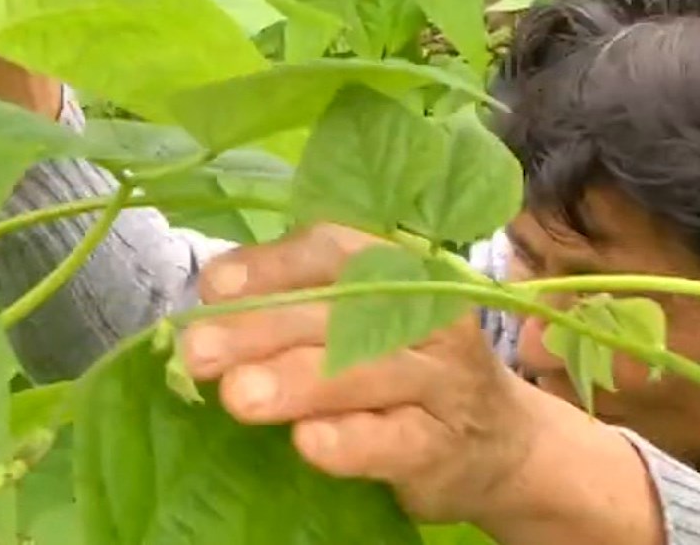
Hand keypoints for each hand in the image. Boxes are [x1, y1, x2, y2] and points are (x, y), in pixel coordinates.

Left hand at [180, 225, 663, 543]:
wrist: (500, 445)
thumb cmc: (406, 371)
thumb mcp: (363, 323)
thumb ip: (298, 302)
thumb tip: (210, 294)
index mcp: (402, 271)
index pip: (339, 249)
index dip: (275, 264)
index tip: (215, 286)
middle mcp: (430, 316)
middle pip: (343, 313)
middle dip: (264, 329)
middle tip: (199, 351)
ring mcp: (443, 382)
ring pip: (368, 373)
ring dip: (298, 382)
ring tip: (238, 397)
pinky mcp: (444, 449)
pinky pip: (397, 442)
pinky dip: (351, 443)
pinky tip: (308, 444)